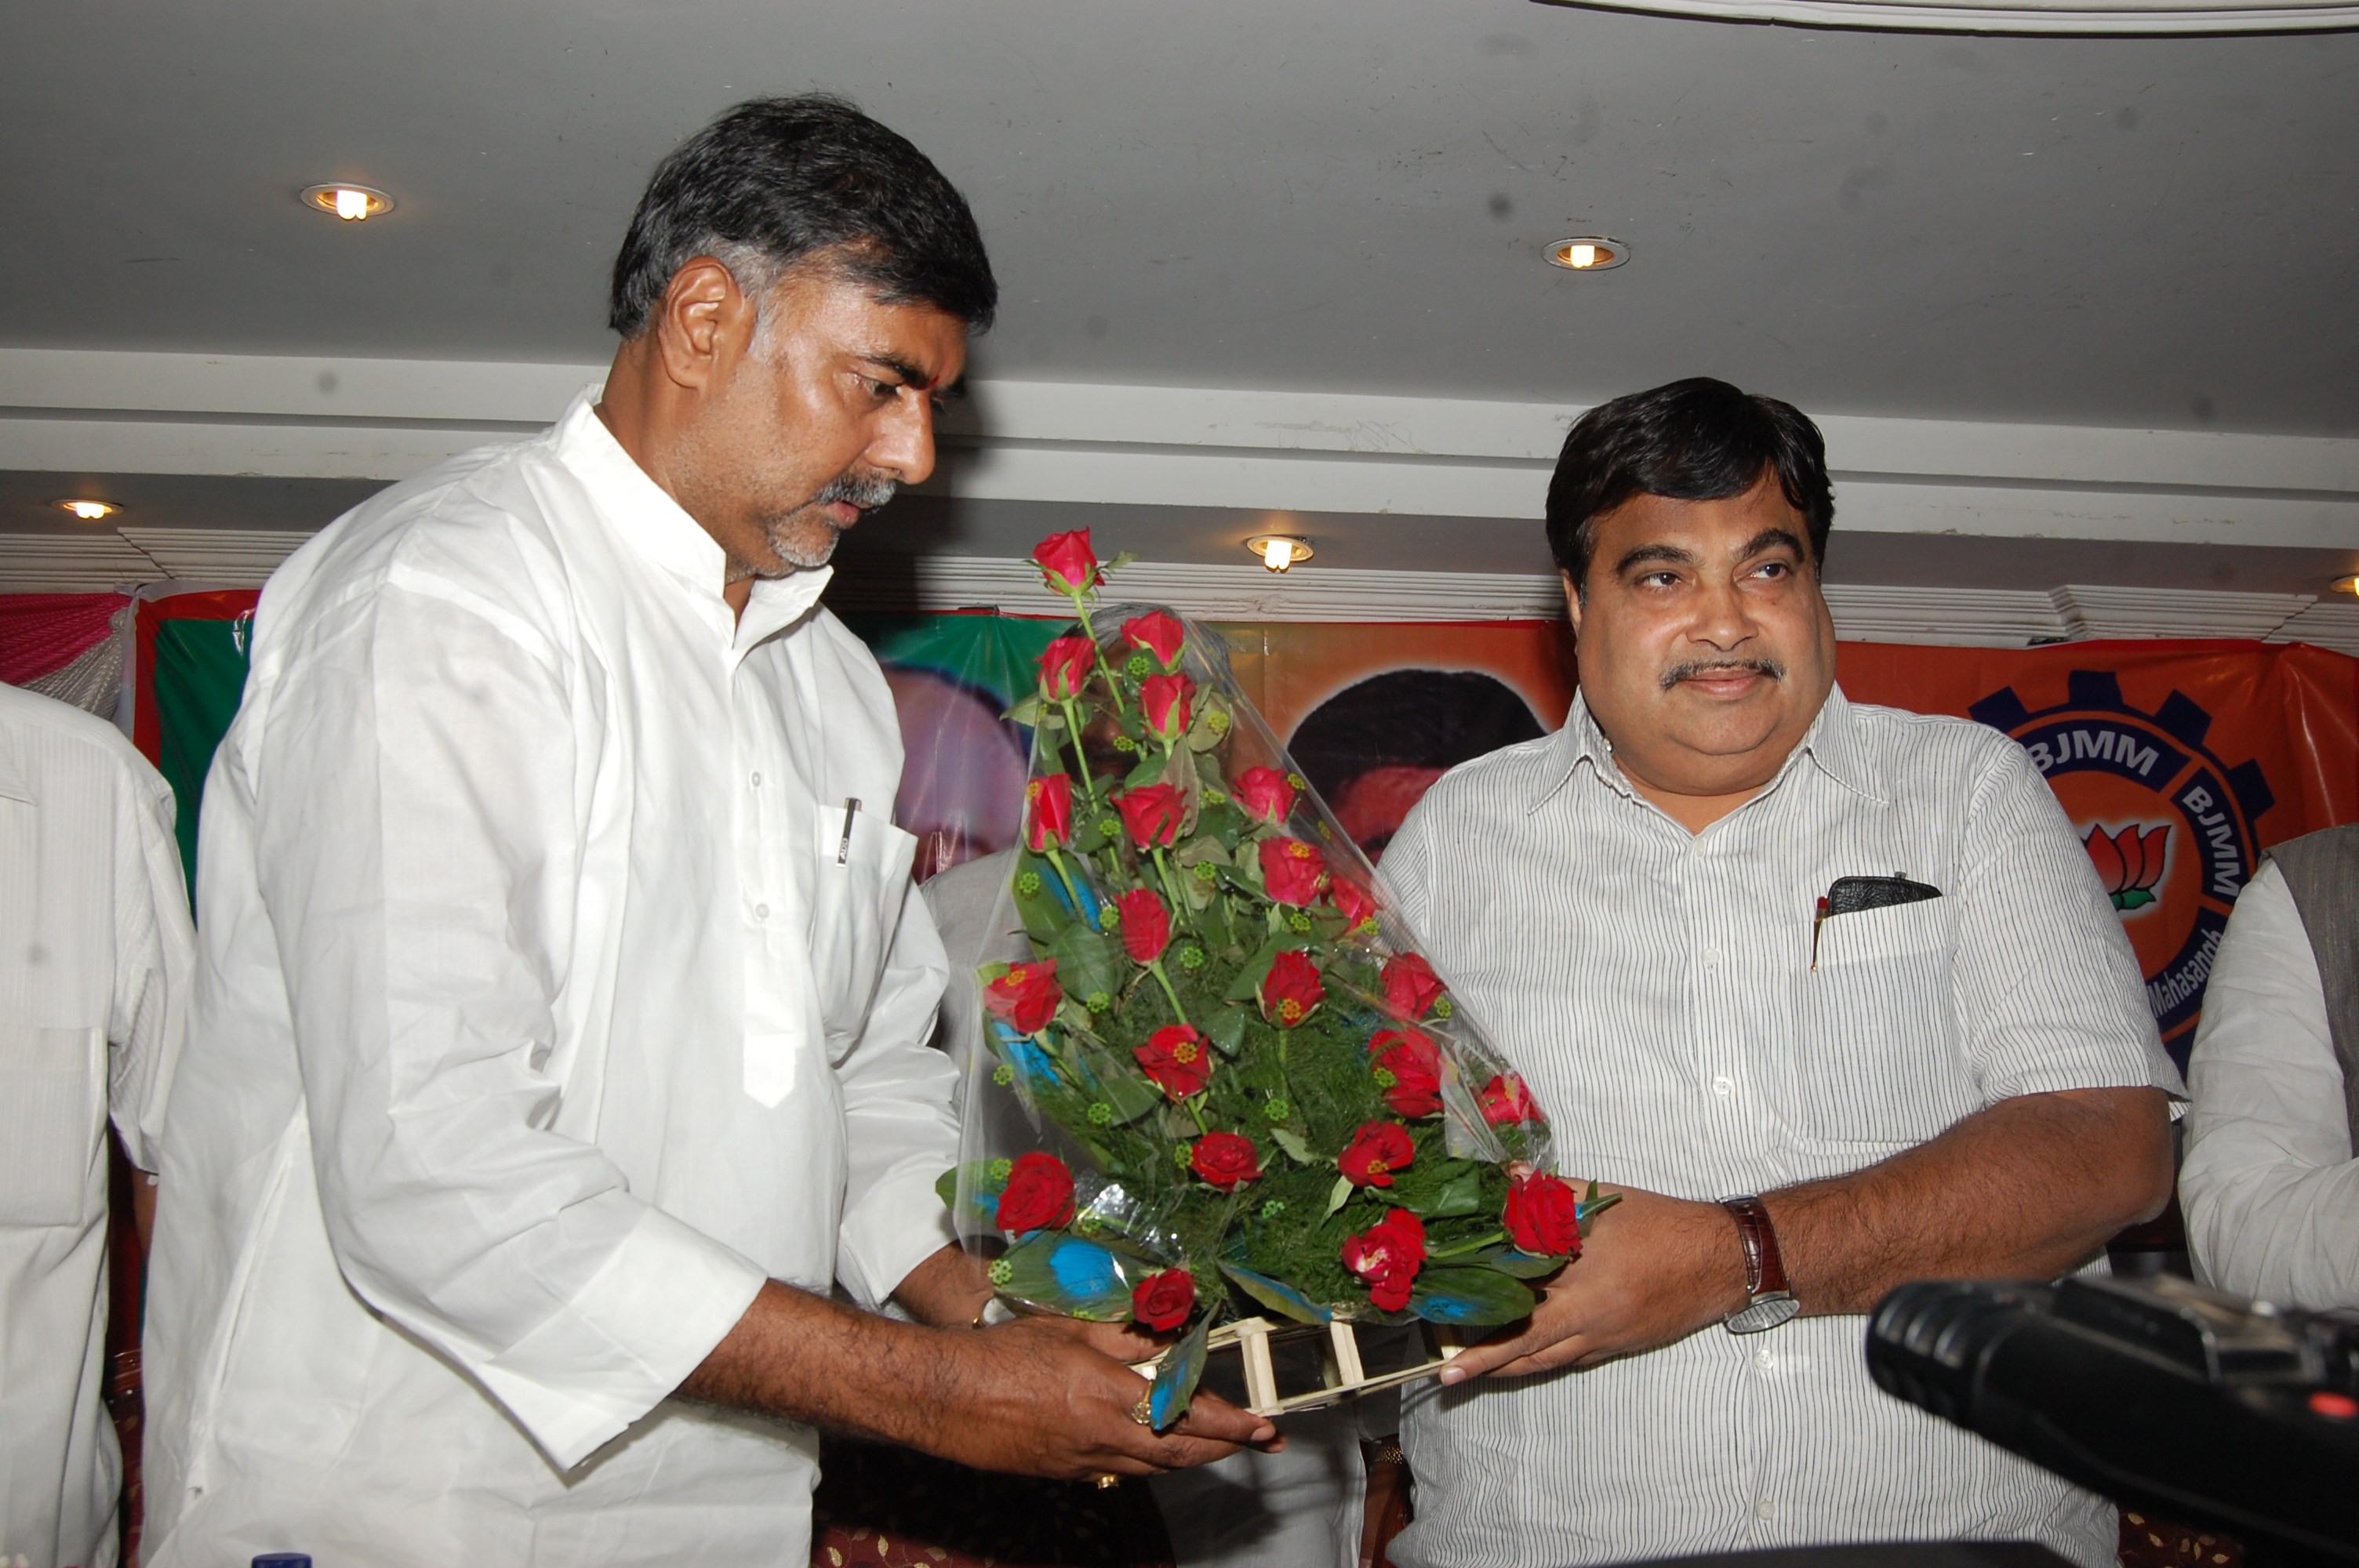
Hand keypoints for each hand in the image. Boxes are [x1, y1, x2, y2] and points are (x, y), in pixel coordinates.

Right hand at [921, 1315, 1279, 1479]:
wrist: (944, 1396)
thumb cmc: (1001, 1352)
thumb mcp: (1069, 1329)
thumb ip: (1124, 1333)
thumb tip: (1170, 1331)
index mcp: (1105, 1394)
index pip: (1185, 1414)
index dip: (1229, 1424)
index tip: (1261, 1426)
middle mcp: (1100, 1436)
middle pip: (1180, 1452)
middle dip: (1225, 1447)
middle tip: (1259, 1441)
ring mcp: (1082, 1461)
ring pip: (1155, 1467)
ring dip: (1193, 1457)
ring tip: (1220, 1445)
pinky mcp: (1064, 1473)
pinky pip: (1123, 1471)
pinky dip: (1153, 1462)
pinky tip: (1158, 1449)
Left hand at [1439, 1185, 1746, 1382]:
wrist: (1721, 1261)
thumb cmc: (1662, 1225)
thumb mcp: (1606, 1202)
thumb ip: (1551, 1193)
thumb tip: (1506, 1178)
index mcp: (1582, 1276)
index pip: (1519, 1301)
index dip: (1482, 1321)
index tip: (1447, 1341)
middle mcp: (1589, 1314)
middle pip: (1526, 1345)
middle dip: (1484, 1362)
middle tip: (1447, 1374)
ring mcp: (1604, 1336)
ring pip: (1546, 1360)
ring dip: (1508, 1365)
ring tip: (1470, 1368)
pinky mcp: (1617, 1347)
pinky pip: (1570, 1359)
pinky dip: (1541, 1359)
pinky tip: (1522, 1355)